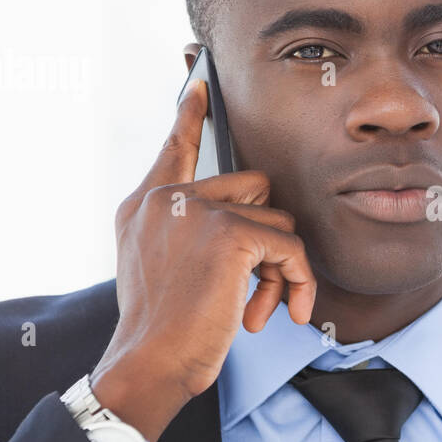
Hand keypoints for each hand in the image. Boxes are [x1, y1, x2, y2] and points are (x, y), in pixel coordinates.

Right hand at [88, 75, 316, 441]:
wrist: (149, 361)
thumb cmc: (162, 329)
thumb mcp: (160, 268)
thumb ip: (186, 232)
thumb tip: (246, 222)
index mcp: (145, 204)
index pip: (175, 146)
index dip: (190, 113)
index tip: (200, 81)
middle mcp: (167, 198)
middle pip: (253, 187)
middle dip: (267, 237)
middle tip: (258, 288)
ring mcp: (197, 211)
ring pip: (278, 219)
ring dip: (281, 269)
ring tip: (259, 308)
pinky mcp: (229, 235)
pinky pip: (290, 247)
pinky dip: (295, 282)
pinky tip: (276, 313)